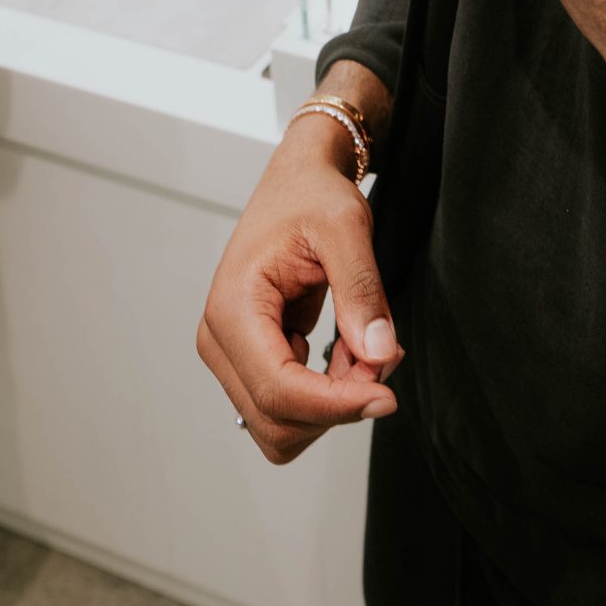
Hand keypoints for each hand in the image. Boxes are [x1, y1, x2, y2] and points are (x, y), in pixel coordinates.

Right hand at [198, 97, 401, 465]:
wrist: (299, 181)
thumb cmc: (311, 195)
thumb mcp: (345, 228)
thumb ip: (360, 291)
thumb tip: (377, 355)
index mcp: (231, 308)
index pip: (277, 391)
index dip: (335, 405)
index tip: (386, 395)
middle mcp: (220, 340)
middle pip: (277, 421)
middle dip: (338, 403)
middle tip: (382, 354)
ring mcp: (233, 355)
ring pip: (284, 424)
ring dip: (335, 402)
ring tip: (365, 346)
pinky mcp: (253, 360)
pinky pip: (292, 406)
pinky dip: (331, 393)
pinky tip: (352, 348)